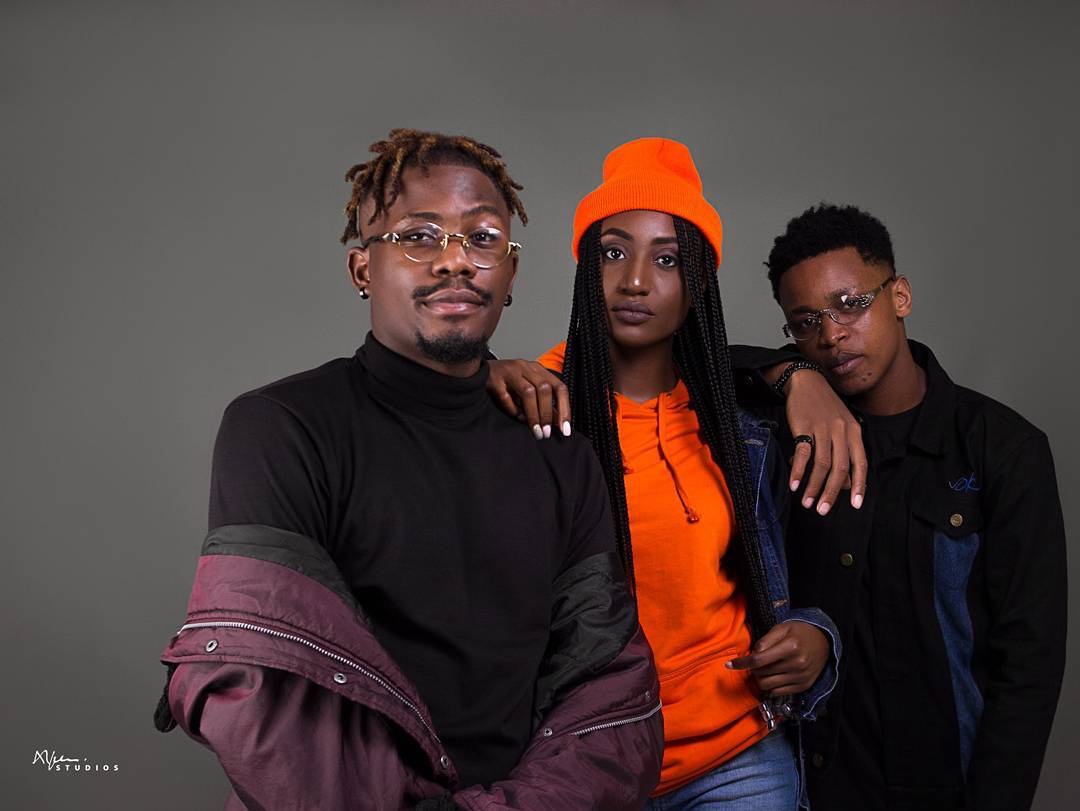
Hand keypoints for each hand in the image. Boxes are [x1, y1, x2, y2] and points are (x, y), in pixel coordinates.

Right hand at [486, 359, 570, 438]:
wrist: (478, 370)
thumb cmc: (507, 382)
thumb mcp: (528, 388)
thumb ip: (542, 403)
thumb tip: (558, 422)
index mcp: (538, 369)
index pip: (559, 387)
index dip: (565, 408)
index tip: (565, 429)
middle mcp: (526, 367)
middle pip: (544, 389)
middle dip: (548, 414)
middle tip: (546, 433)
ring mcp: (510, 372)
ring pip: (528, 392)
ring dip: (534, 414)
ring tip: (536, 431)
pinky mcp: (494, 379)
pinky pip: (506, 397)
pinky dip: (513, 410)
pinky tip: (517, 417)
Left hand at [726, 621, 828, 696]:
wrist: (824, 642)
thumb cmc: (799, 632)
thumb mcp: (782, 628)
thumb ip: (765, 640)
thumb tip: (752, 654)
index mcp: (790, 647)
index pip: (758, 660)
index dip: (741, 663)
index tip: (729, 665)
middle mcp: (796, 664)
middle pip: (761, 674)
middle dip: (752, 668)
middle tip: (756, 660)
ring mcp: (800, 678)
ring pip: (767, 685)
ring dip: (760, 678)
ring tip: (764, 668)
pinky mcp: (802, 687)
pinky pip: (777, 692)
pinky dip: (770, 685)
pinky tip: (773, 675)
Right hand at [783, 368, 866, 514]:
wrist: (806, 382)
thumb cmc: (824, 408)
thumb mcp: (840, 428)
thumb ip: (846, 454)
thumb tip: (848, 484)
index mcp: (854, 432)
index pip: (861, 463)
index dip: (860, 485)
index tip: (856, 505)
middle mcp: (842, 431)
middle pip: (841, 467)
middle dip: (832, 492)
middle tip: (823, 510)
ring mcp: (823, 428)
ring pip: (822, 464)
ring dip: (814, 486)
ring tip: (807, 502)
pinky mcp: (805, 426)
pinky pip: (803, 453)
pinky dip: (798, 471)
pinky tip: (795, 484)